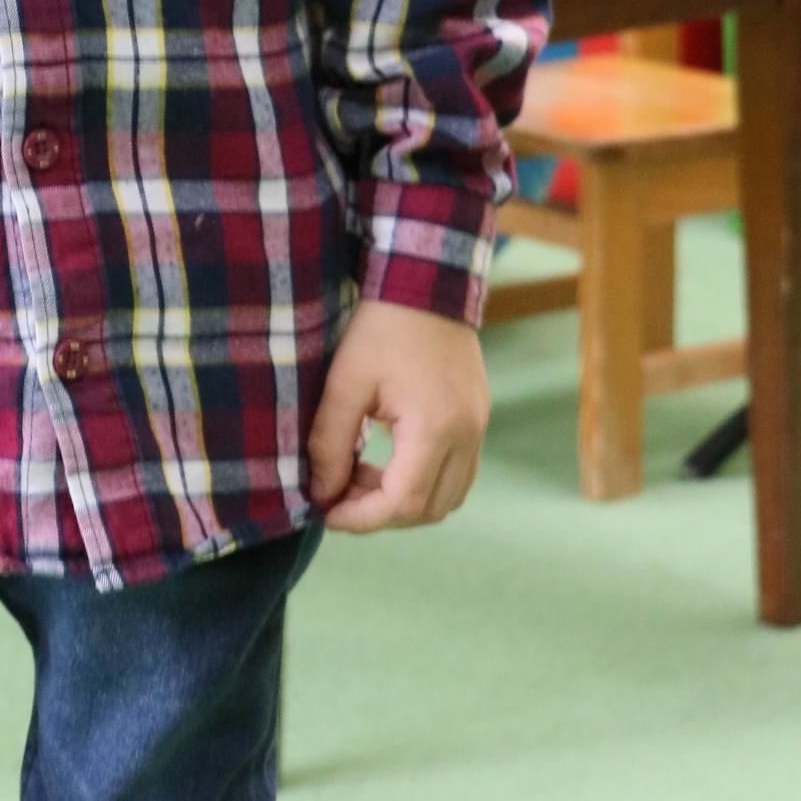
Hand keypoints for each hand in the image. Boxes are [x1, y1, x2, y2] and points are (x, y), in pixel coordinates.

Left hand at [305, 298, 488, 533]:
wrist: (426, 282)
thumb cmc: (382, 328)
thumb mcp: (345, 384)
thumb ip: (331, 444)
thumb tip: (322, 493)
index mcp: (436, 427)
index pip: (403, 502)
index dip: (362, 518)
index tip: (328, 512)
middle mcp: (467, 434)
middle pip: (429, 509)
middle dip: (381, 513)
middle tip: (340, 492)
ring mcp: (479, 427)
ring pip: (448, 496)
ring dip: (404, 499)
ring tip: (361, 474)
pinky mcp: (478, 417)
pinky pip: (458, 472)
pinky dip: (424, 480)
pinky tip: (387, 458)